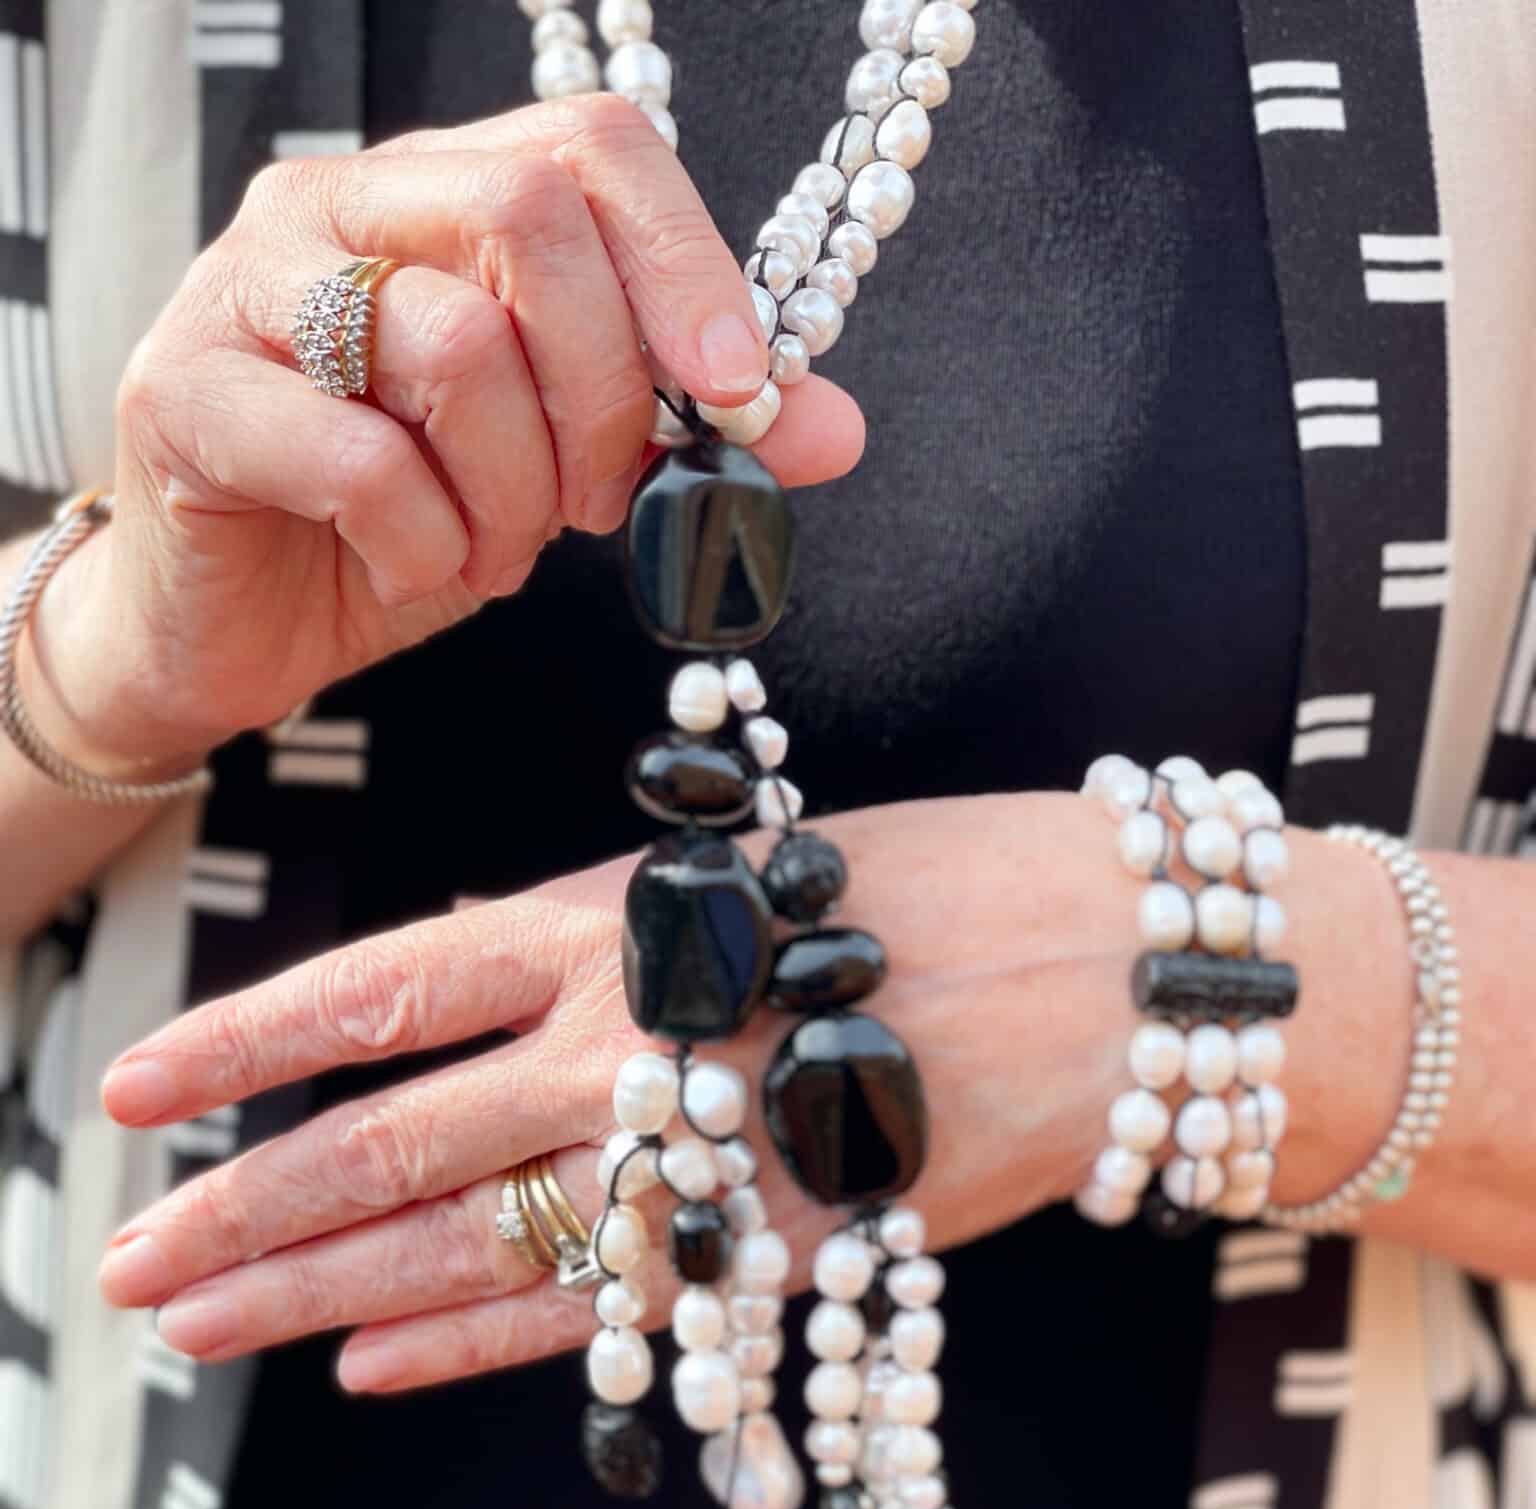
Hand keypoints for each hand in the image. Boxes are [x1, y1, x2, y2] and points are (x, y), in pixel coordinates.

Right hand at [33, 96, 864, 777]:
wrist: (235, 627)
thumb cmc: (399, 528)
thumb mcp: (563, 478)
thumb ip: (683, 437)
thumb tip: (833, 428)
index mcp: (437, 194)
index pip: (589, 147)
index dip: (687, 264)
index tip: (740, 397)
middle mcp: (337, 205)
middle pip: (526, 220)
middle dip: (603, 393)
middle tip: (597, 505)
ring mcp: (245, 287)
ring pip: (453, 344)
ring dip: (510, 493)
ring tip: (492, 554)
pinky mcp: (184, 393)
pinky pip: (359, 460)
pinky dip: (423, 547)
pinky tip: (415, 571)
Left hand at [95, 794, 1131, 1391]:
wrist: (1135, 975)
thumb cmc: (954, 889)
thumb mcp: (753, 875)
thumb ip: (612, 953)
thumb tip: (472, 1003)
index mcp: (620, 924)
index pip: (385, 985)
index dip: (246, 1042)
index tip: (131, 1089)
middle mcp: (634, 1045)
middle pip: (396, 1150)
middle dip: (249, 1217)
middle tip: (126, 1275)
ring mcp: (705, 1165)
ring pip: (473, 1252)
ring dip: (324, 1301)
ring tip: (199, 1334)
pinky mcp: (779, 1259)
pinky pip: (603, 1322)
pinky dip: (478, 1348)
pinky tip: (371, 1370)